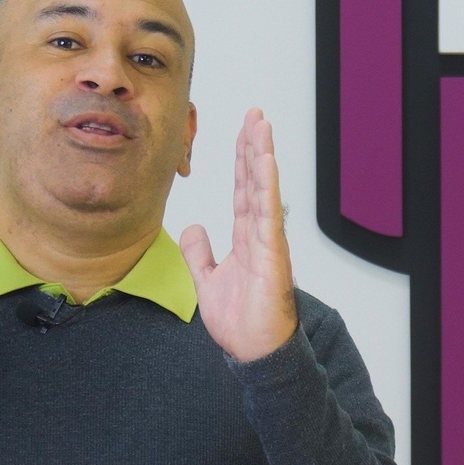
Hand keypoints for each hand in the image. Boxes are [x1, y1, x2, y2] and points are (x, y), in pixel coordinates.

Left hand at [180, 108, 298, 361]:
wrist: (253, 351)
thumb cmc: (240, 321)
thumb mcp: (206, 280)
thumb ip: (199, 253)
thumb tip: (191, 227)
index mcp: (245, 237)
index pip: (243, 188)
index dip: (242, 158)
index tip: (243, 130)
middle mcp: (259, 233)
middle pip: (255, 179)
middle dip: (254, 144)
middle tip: (255, 113)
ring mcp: (268, 240)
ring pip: (264, 188)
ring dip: (262, 153)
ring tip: (261, 123)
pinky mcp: (272, 253)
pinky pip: (268, 212)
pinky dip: (266, 184)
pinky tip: (265, 159)